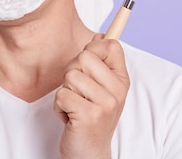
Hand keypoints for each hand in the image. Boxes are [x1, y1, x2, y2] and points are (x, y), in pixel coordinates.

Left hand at [53, 35, 129, 158]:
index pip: (111, 45)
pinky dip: (59, 107)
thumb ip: (100, 64)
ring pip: (70, 75)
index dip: (94, 48)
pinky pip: (61, 95)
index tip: (89, 65)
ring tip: (75, 106)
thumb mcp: (102, 89)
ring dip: (65, 92)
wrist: (89, 153)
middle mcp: (117, 91)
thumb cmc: (91, 117)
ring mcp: (105, 104)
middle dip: (72, 72)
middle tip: (78, 92)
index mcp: (122, 81)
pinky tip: (70, 118)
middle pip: (84, 56)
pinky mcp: (88, 115)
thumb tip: (100, 35)